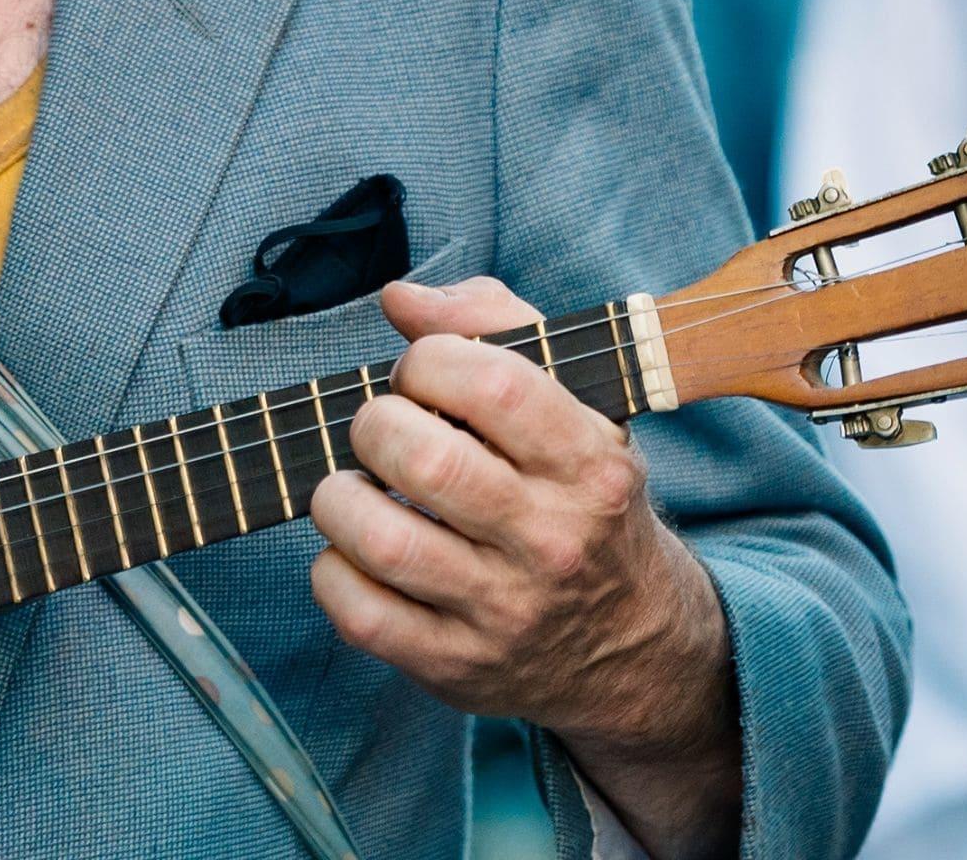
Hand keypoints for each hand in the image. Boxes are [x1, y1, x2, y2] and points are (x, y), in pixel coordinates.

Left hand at [309, 277, 739, 858]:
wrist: (632, 645)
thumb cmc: (579, 499)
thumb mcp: (576, 405)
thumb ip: (494, 326)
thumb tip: (400, 300)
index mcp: (590, 464)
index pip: (491, 384)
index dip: (428, 361)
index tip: (420, 376)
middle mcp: (553, 540)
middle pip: (423, 459)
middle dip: (374, 426)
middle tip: (382, 433)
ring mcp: (505, 611)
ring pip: (381, 539)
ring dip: (341, 498)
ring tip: (357, 489)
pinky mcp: (457, 666)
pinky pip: (358, 612)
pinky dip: (334, 572)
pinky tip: (358, 554)